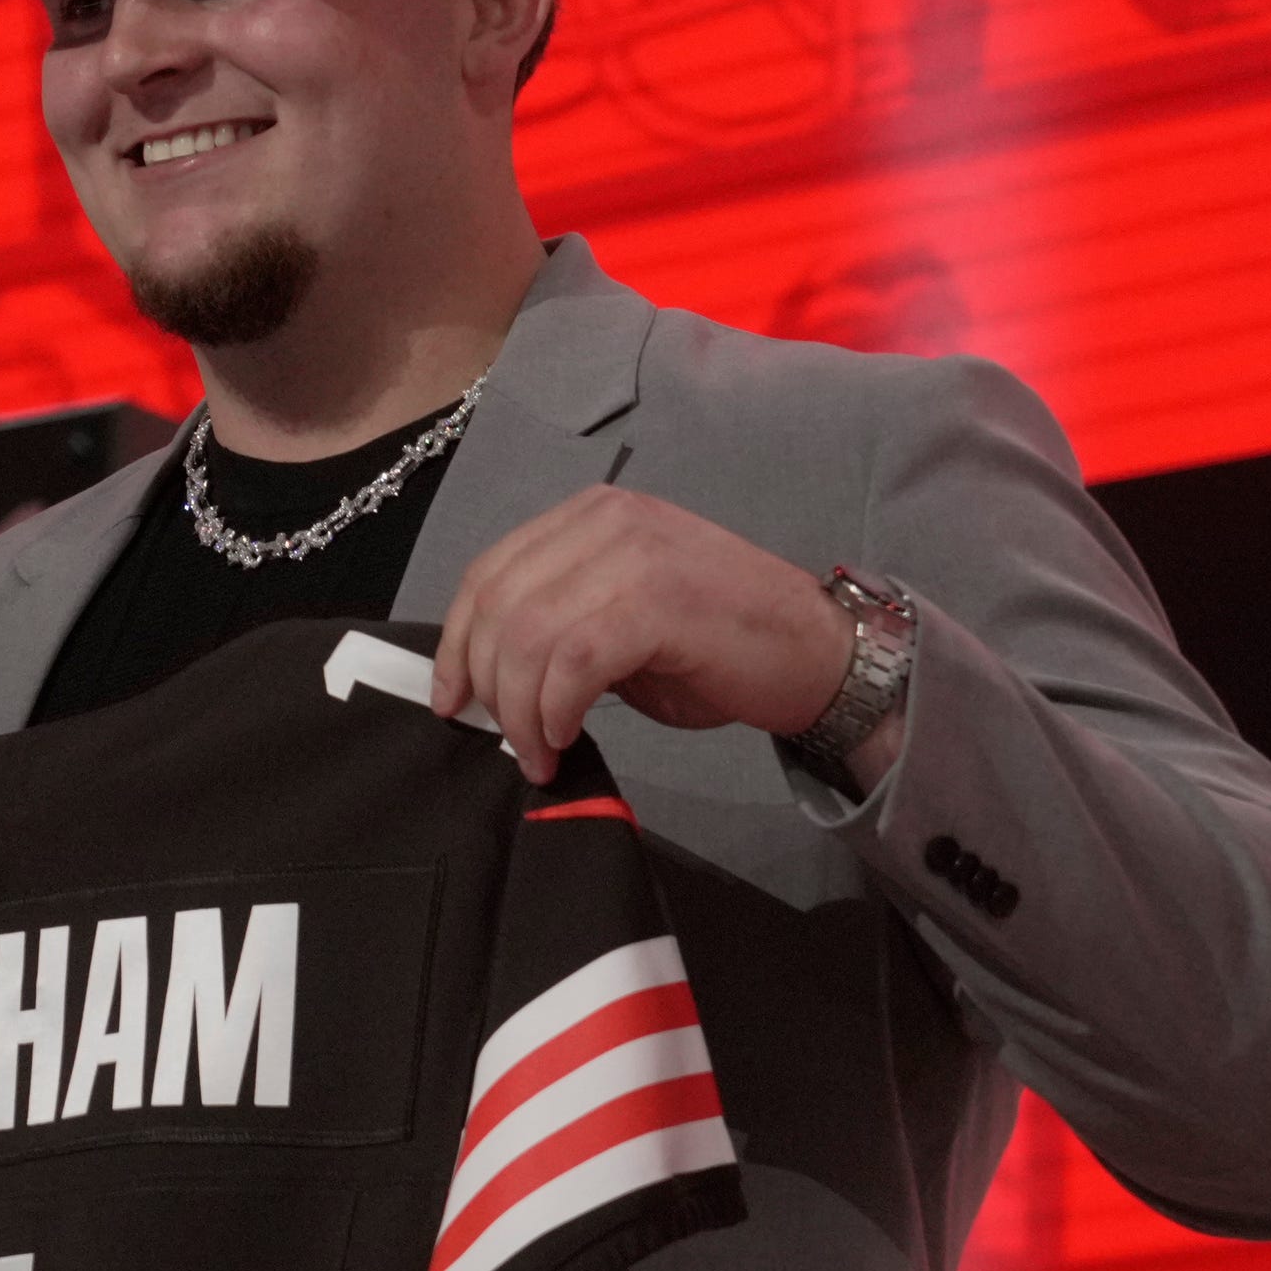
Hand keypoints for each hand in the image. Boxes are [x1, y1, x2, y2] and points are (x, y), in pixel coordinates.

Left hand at [430, 488, 854, 783]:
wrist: (818, 654)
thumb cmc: (722, 647)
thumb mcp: (624, 623)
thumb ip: (561, 628)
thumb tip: (494, 679)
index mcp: (591, 516)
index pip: (490, 572)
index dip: (456, 642)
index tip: (452, 700)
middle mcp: (607, 521)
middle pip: (498, 604)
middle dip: (486, 684)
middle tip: (508, 741)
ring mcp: (635, 555)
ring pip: (528, 634)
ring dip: (521, 709)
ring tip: (539, 754)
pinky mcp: (659, 602)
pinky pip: (573, 660)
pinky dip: (556, 708)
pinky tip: (565, 737)